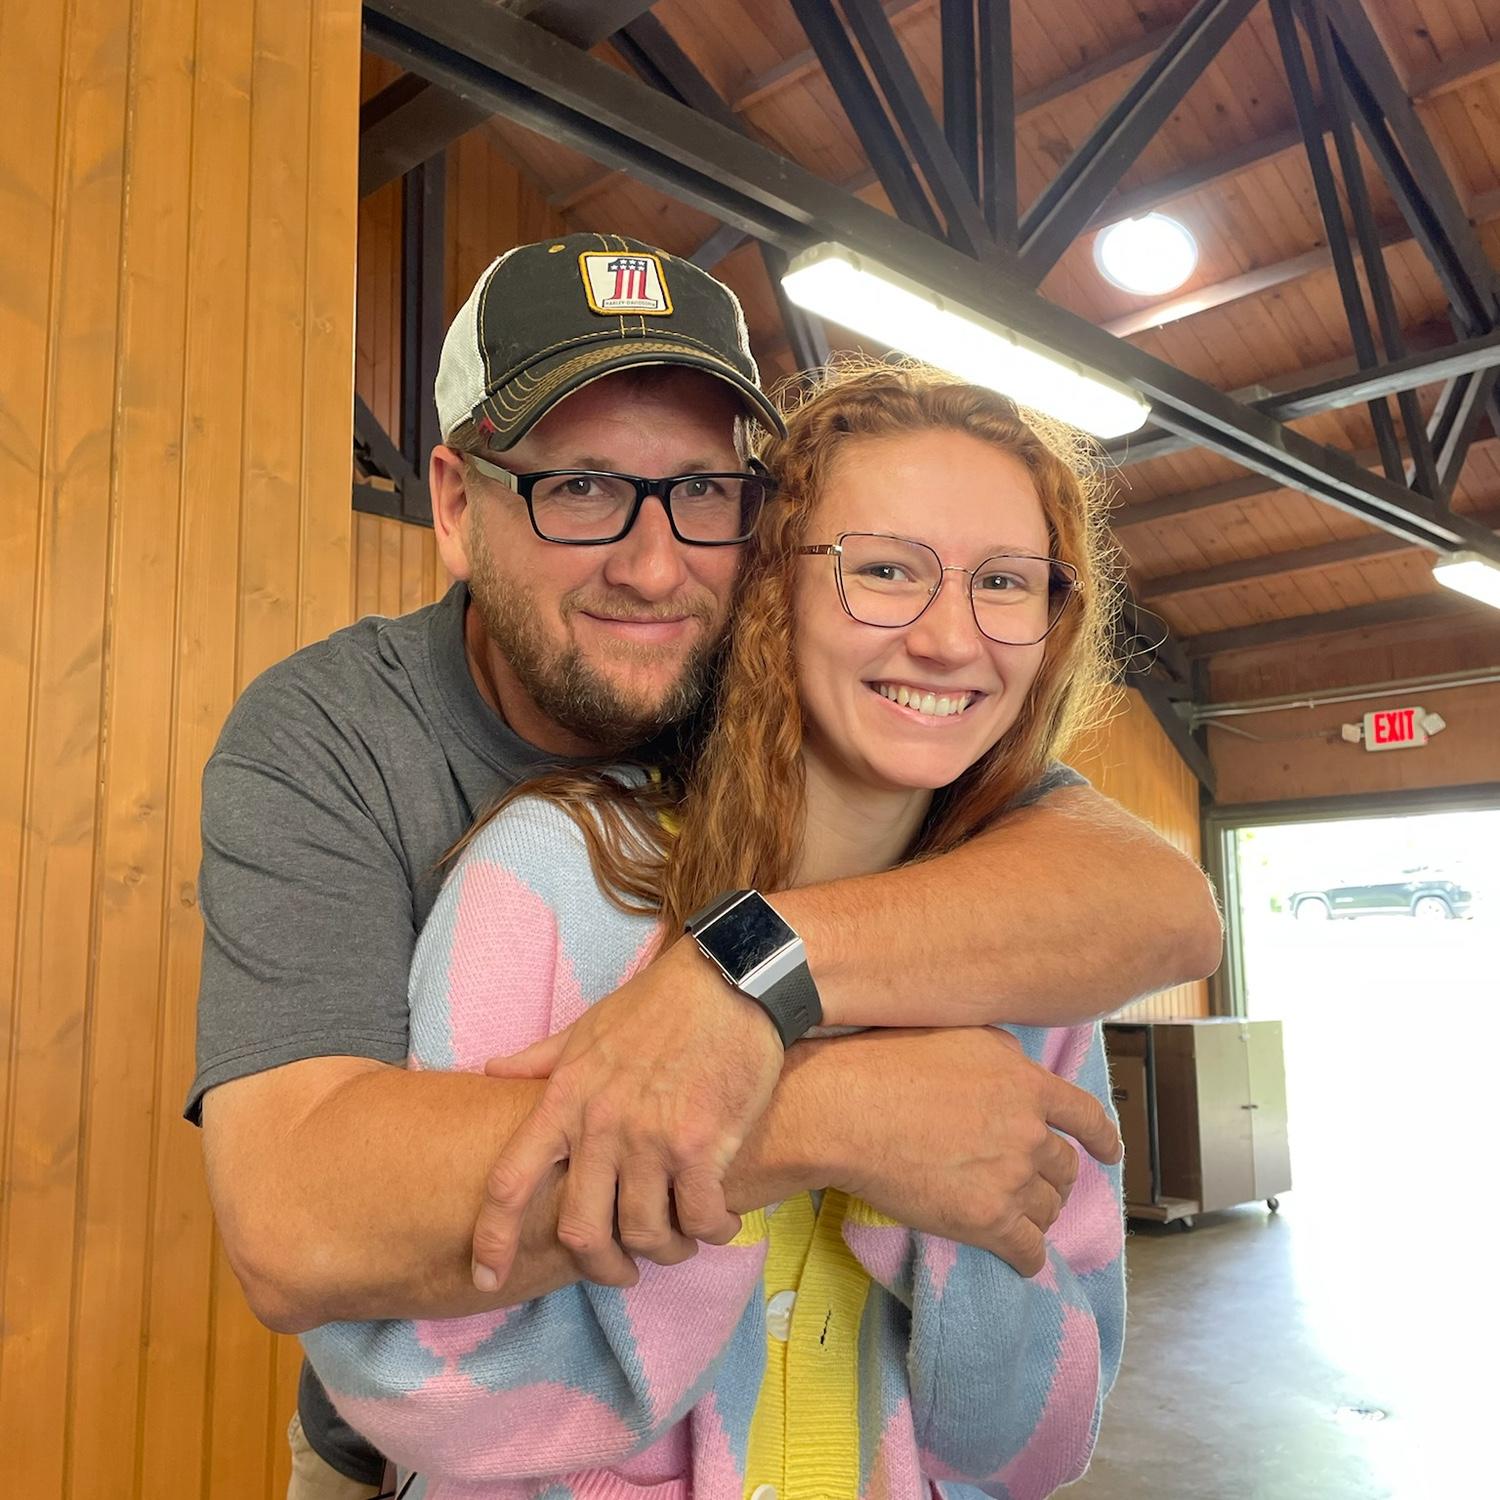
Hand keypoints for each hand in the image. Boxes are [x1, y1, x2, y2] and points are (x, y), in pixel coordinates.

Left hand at [472, 938, 784, 1290]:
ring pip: (645, 1233)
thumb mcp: (587, 1027)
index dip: (491, 1237)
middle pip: (580, 1230)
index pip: (509, 1182)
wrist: (729, 982)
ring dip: (666, 1250)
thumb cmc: (657, 1004)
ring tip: (682, 1240)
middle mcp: (601, 1126)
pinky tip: (721, 1221)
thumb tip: (492, 1070)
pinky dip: (711, 1231)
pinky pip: (700, 1217)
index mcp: (565, 1100)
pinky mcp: (703, 1145)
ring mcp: (652, 1139)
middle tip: (622, 1270)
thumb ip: (539, 1059)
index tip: (487, 1277)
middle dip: (602, 1266)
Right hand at [830, 1027, 1121, 1276]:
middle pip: (1065, 1168)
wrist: (844, 1110)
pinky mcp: (986, 1222)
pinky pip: (1028, 1251)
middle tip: (1034, 1183)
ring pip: (1047, 1210)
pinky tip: (1021, 1259)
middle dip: (1053, 1178)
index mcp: (1026, 1084)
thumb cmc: (887, 1063)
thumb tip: (1019, 1074)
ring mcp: (1010, 1179)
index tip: (1108, 1152)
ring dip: (1037, 1215)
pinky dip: (1029, 1258)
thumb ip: (1002, 1056)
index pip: (1086, 1116)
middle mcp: (1028, 1132)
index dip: (1102, 1138)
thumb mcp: (958, 1035)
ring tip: (1017, 1216)